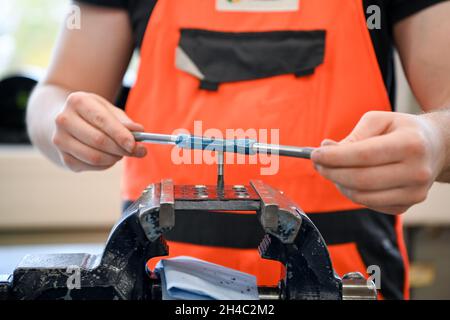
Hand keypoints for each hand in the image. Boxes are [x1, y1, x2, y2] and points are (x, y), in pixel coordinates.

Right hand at [52, 92, 146, 171]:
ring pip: (94, 157)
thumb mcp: (108, 110)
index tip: (134, 144)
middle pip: (98, 140)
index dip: (120, 134)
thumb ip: (124, 121)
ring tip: (122, 152)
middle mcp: (64, 120)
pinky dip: (106, 164)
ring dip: (114, 158)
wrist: (67, 122)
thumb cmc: (93, 114)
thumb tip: (139, 131)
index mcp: (77, 101)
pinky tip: (109, 157)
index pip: (101, 120)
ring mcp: (60, 140)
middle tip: (137, 151)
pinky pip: (91, 166)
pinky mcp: (64, 158)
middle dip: (121, 149)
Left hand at [311, 111, 445, 213]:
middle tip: (317, 164)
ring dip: (339, 184)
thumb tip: (326, 150)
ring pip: (362, 196)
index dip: (334, 157)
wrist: (436, 147)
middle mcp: (416, 171)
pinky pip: (368, 204)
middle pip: (360, 179)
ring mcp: (413, 193)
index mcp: (410, 144)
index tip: (314, 154)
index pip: (364, 155)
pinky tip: (349, 179)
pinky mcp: (406, 206)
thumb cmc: (402, 130)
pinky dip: (352, 193)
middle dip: (331, 172)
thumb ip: (353, 136)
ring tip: (331, 170)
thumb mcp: (380, 120)